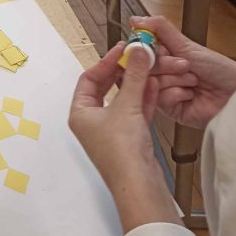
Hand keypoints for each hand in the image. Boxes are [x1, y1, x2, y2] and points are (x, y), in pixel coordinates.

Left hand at [69, 43, 179, 230]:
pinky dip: (144, 99)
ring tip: (148, 66)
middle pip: (105, 88)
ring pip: (122, 100)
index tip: (122, 49)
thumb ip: (134, 76)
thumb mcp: (127, 106)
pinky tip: (155, 85)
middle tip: (136, 56)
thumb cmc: (122, 149)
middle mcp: (92, 121)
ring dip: (135, 84)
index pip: (88, 78)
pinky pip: (135, 112)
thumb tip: (138, 50)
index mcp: (80, 113)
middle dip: (122, 72)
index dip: (105, 62)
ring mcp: (111, 131)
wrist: (139, 186)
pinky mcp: (129, 139)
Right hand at [130, 14, 235, 128]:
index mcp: (167, 57)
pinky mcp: (172, 110)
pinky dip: (176, 94)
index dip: (143, 50)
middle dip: (167, 64)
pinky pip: (161, 99)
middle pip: (145, 67)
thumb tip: (136, 19)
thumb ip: (160, 29)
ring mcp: (167, 92)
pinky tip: (190, 94)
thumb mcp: (188, 45)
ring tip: (193, 81)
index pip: (142, 51)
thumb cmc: (221, 70)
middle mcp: (165, 74)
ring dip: (175, 79)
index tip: (148, 47)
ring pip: (152, 83)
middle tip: (185, 64)